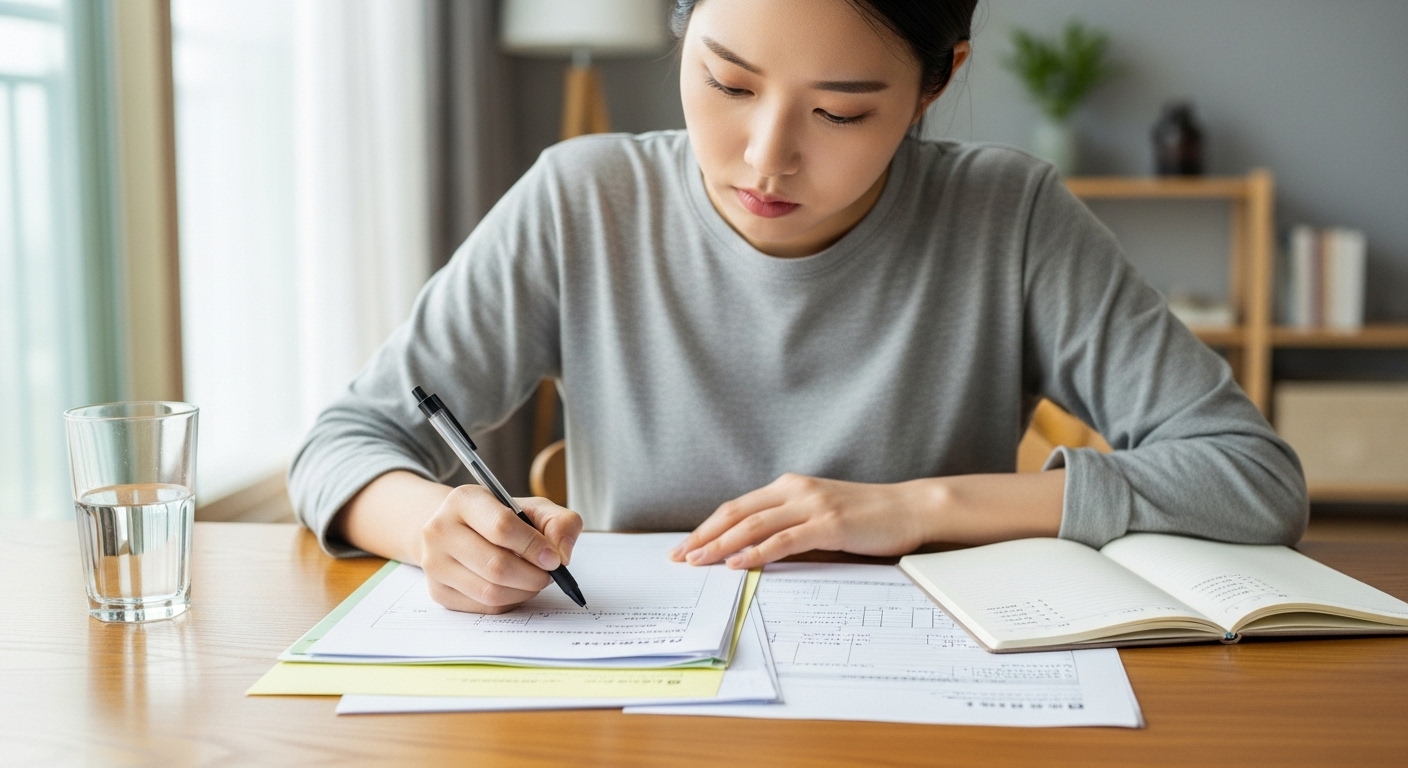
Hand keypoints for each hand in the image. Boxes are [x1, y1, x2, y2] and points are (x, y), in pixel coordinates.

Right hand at [418, 485, 582, 613]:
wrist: (457, 529)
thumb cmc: (499, 518)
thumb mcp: (531, 508)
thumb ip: (559, 522)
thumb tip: (562, 554)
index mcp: (464, 500)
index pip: (502, 528)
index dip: (534, 547)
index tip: (554, 558)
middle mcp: (440, 530)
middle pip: (496, 566)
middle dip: (533, 575)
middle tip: (549, 574)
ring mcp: (434, 563)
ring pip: (490, 592)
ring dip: (524, 591)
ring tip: (534, 579)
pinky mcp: (438, 591)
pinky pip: (484, 607)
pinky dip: (509, 601)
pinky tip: (515, 588)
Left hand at [668, 473, 934, 569]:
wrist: (910, 508)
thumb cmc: (867, 517)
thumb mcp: (820, 515)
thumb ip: (790, 526)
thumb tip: (754, 552)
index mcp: (789, 486)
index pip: (737, 506)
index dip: (707, 526)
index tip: (685, 546)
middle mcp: (795, 490)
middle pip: (737, 513)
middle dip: (703, 536)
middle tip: (678, 557)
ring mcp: (811, 505)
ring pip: (754, 525)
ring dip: (721, 545)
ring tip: (698, 561)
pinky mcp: (829, 524)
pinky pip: (784, 540)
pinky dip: (757, 552)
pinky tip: (738, 563)